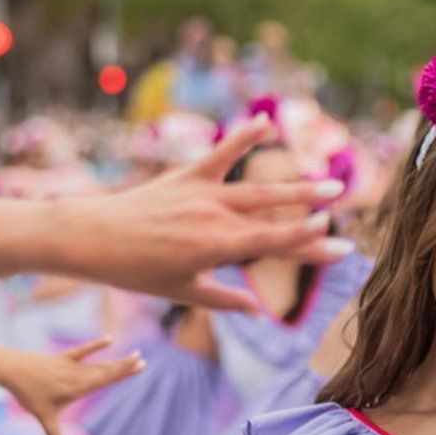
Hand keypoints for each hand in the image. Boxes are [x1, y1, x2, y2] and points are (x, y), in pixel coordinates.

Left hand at [0, 338, 146, 434]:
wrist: (12, 369)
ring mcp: (70, 364)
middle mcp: (77, 374)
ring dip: (115, 360)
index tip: (139, 367)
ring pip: (98, 363)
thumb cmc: (28, 394)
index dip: (123, 373)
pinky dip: (95, 346)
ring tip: (132, 355)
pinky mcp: (62, 357)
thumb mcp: (43, 416)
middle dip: (124, 366)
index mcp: (77, 387)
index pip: (105, 379)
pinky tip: (109, 339)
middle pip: (106, 370)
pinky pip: (82, 351)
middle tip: (143, 361)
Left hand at [50, 120, 347, 313]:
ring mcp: (201, 193)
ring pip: (257, 188)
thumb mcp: (182, 291)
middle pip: (273, 212)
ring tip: (328, 181)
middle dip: (311, 209)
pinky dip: (243, 137)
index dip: (310, 245)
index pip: (275, 245)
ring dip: (293, 183)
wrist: (92, 238)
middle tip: (343, 203)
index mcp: (216, 248)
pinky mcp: (186, 176)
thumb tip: (260, 313)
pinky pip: (220, 154)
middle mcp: (214, 217)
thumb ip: (224, 300)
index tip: (342, 247)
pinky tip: (267, 122)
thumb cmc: (136, 271)